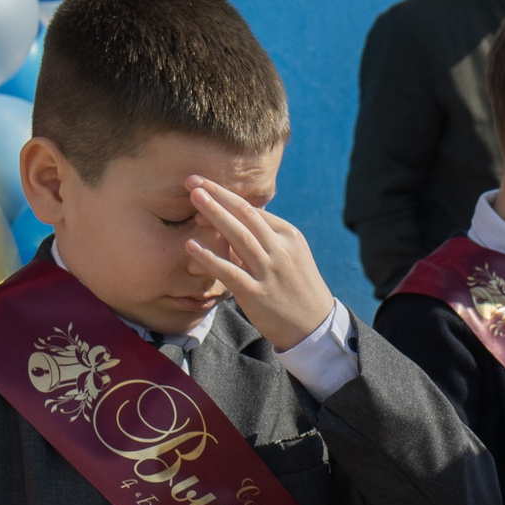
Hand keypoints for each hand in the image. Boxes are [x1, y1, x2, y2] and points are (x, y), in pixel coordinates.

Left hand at [188, 178, 337, 349]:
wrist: (314, 325)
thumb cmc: (298, 288)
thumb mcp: (292, 256)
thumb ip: (268, 237)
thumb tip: (240, 218)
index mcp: (290, 237)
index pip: (255, 210)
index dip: (227, 196)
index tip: (206, 186)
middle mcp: (281, 250)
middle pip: (246, 215)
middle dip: (218, 195)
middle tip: (193, 180)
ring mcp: (269, 271)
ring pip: (239, 236)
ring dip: (214, 214)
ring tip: (194, 197)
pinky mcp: (256, 293)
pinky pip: (229, 271)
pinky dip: (209, 257)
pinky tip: (190, 245)